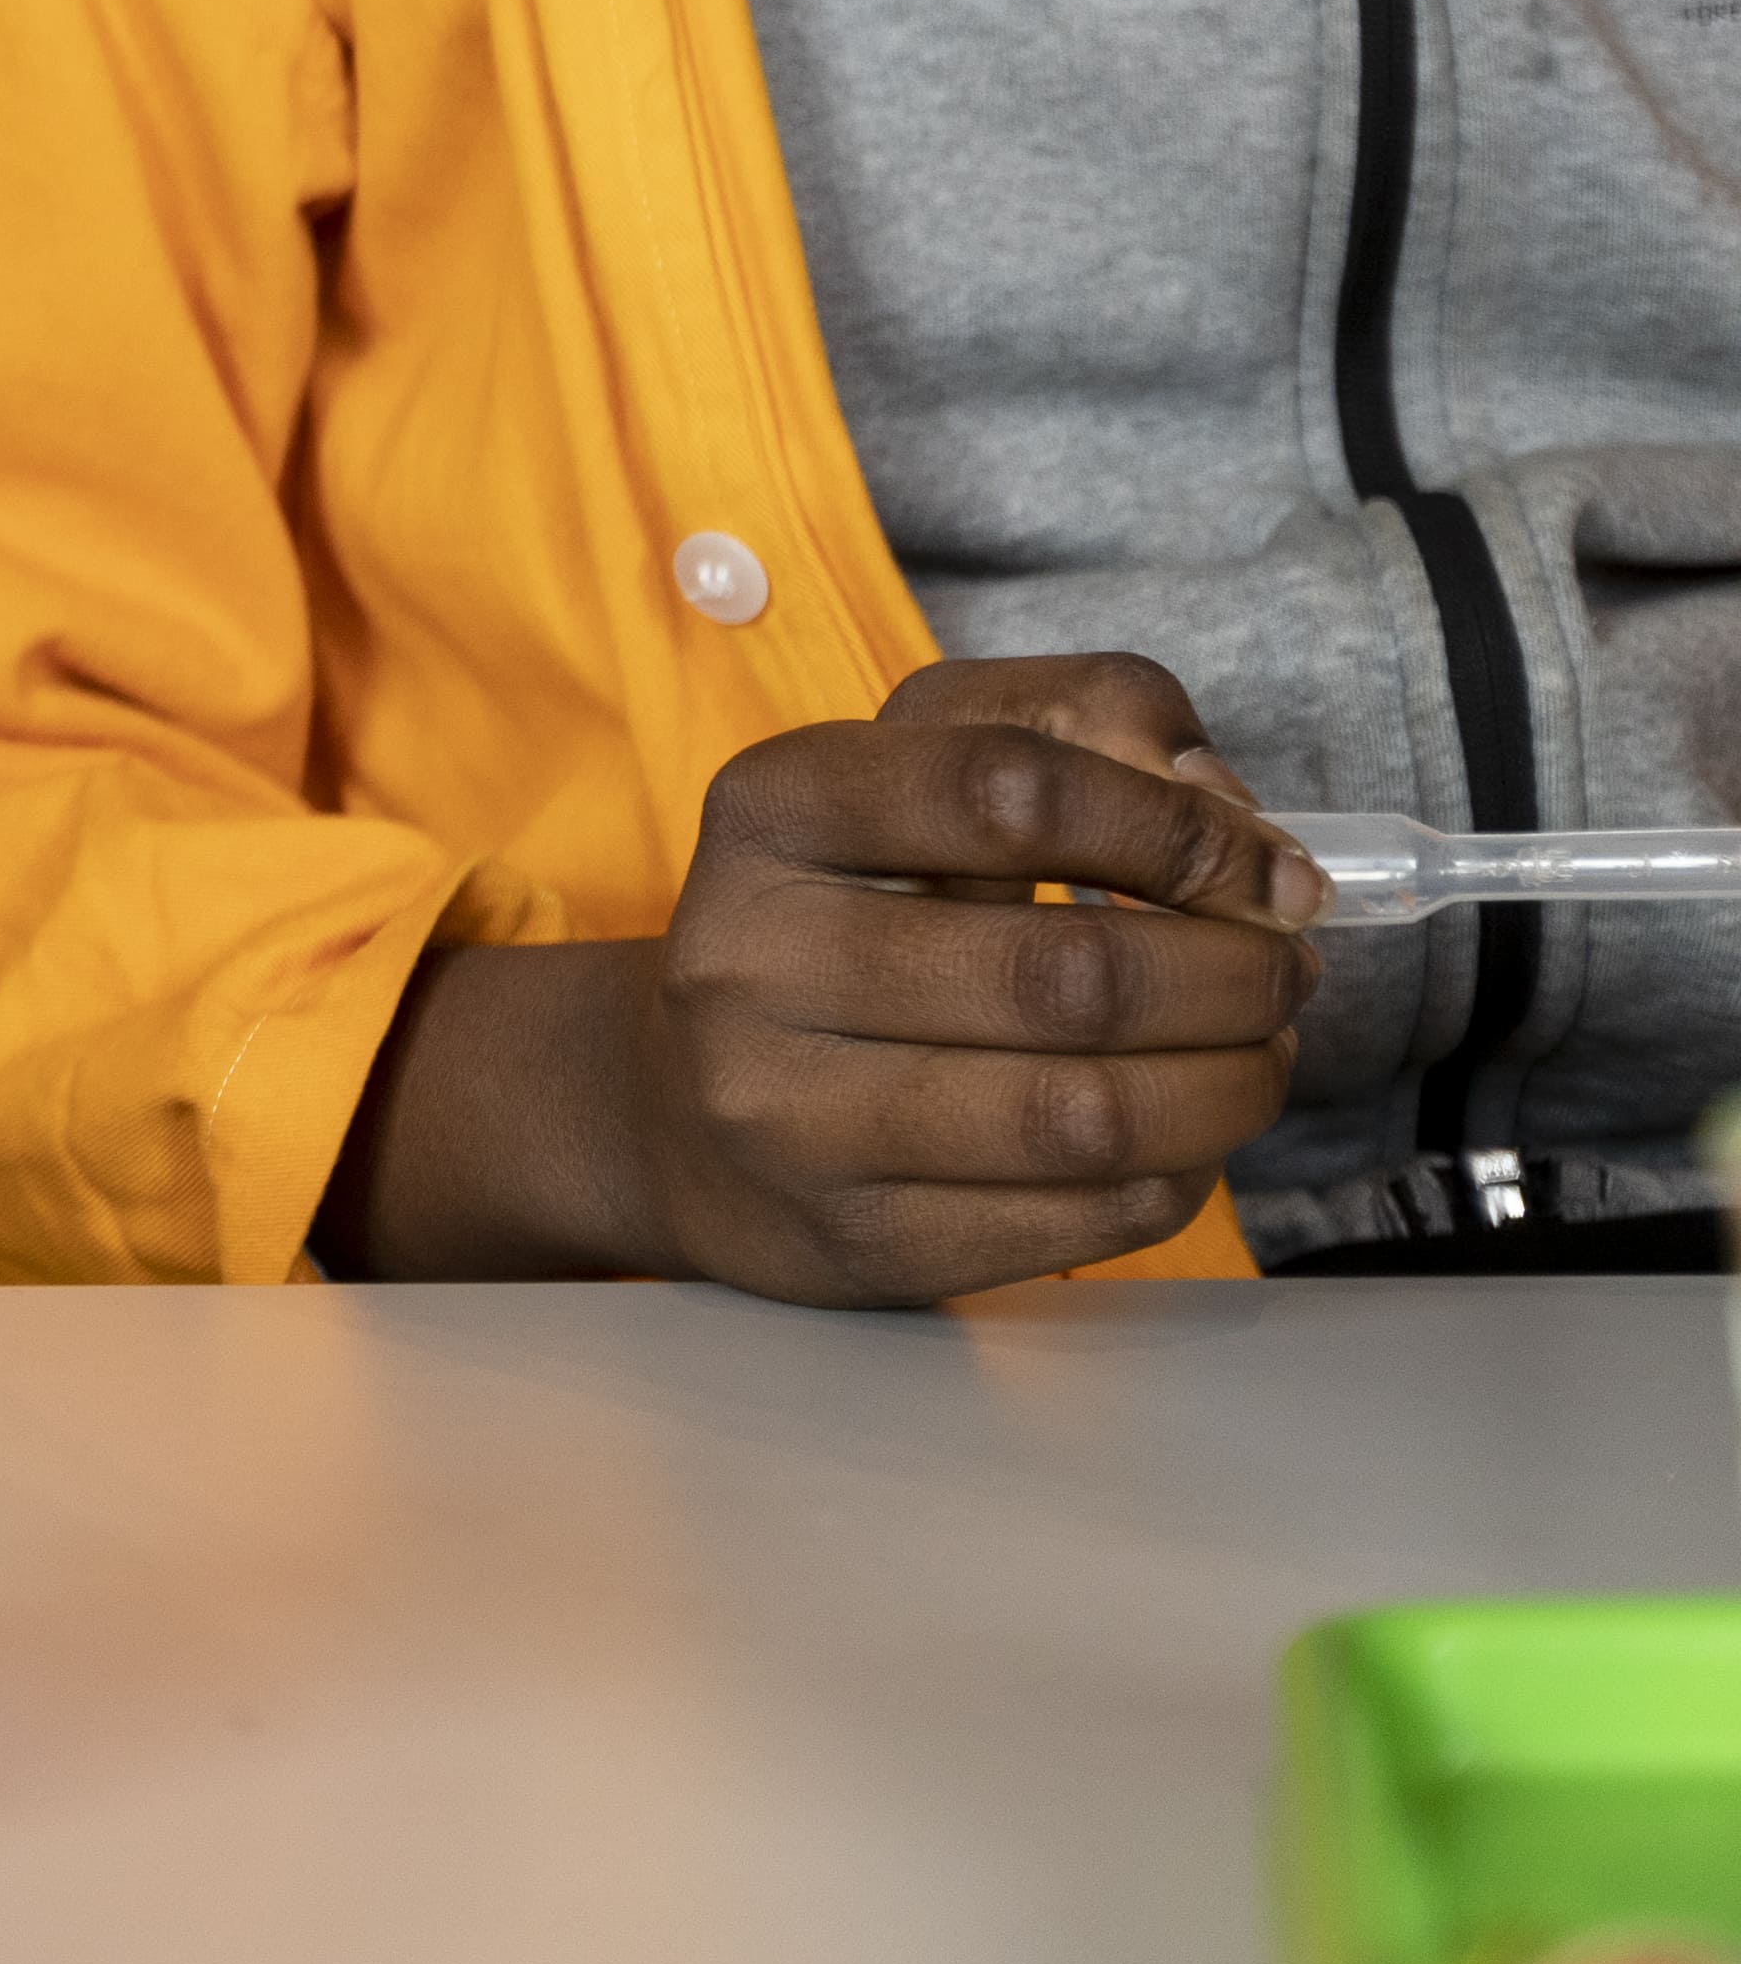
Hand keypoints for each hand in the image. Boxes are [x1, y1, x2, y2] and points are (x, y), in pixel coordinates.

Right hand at [326, 651, 1325, 1300]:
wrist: (677, 1108)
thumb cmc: (848, 917)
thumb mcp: (920, 772)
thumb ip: (1079, 722)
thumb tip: (1231, 813)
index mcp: (774, 808)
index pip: (1005, 789)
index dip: (1176, 828)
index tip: (1271, 872)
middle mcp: (754, 957)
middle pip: (1070, 973)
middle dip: (1236, 977)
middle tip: (1285, 976)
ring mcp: (788, 1113)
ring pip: (1087, 1115)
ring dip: (1230, 1086)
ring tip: (1260, 1057)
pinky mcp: (853, 1240)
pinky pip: (1080, 1220)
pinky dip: (1178, 1176)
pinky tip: (1178, 1138)